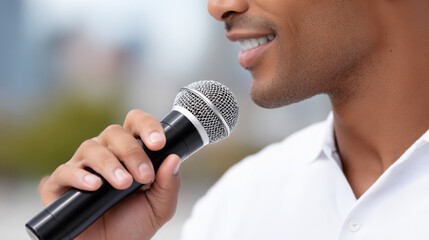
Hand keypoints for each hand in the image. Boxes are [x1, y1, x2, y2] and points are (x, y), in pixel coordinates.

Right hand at [38, 109, 180, 239]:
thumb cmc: (132, 225)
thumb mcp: (159, 207)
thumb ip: (169, 184)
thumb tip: (174, 159)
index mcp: (129, 152)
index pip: (136, 124)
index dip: (147, 126)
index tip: (160, 143)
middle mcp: (104, 153)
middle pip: (114, 132)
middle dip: (132, 152)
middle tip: (144, 175)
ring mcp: (81, 166)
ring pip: (91, 147)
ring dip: (110, 164)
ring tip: (123, 184)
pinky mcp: (59, 185)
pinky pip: (64, 171)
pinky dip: (80, 176)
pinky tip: (94, 186)